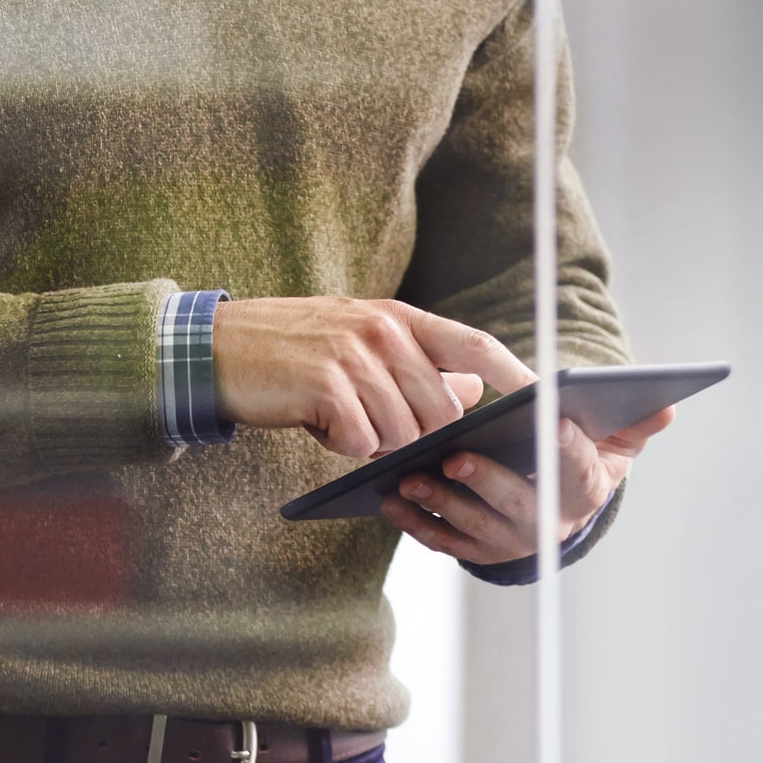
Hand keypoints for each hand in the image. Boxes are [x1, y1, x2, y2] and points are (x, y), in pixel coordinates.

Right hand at [211, 296, 536, 459]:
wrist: (215, 350)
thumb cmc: (288, 350)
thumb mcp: (356, 341)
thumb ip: (414, 362)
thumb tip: (470, 389)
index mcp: (396, 318)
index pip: (475, 344)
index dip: (515, 375)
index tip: (547, 399)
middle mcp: (381, 331)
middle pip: (441, 407)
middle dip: (419, 435)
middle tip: (375, 430)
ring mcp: (353, 355)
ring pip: (402, 430)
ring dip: (373, 441)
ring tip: (338, 419)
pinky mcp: (325, 385)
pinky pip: (360, 439)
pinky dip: (341, 444)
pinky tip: (316, 423)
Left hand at [381, 406, 675, 563]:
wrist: (557, 496)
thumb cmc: (582, 455)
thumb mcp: (615, 438)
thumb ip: (635, 421)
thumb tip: (666, 406)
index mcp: (584, 490)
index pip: (578, 470)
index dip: (568, 448)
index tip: (553, 419)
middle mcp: (550, 524)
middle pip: (519, 507)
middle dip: (489, 482)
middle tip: (458, 455)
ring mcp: (512, 541)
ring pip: (475, 527)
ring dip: (442, 502)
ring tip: (410, 475)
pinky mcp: (478, 550)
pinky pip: (444, 541)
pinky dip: (417, 523)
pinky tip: (391, 499)